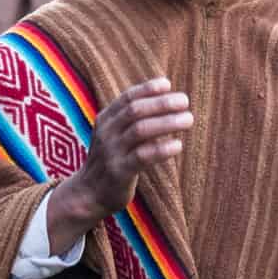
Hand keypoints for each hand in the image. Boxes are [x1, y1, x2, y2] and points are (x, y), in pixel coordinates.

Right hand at [48, 79, 190, 251]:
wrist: (89, 193)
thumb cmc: (112, 158)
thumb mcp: (115, 133)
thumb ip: (133, 118)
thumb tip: (167, 97)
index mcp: (106, 119)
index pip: (127, 98)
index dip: (148, 89)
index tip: (168, 85)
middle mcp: (106, 132)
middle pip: (135, 111)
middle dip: (161, 103)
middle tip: (185, 101)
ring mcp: (111, 152)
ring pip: (140, 131)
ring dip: (167, 123)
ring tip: (188, 120)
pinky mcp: (119, 172)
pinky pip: (142, 157)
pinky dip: (162, 149)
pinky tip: (178, 145)